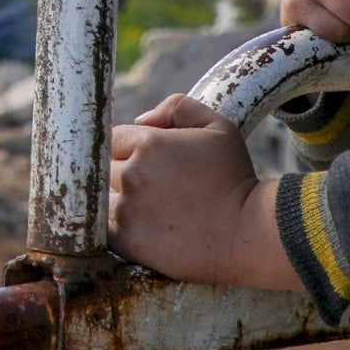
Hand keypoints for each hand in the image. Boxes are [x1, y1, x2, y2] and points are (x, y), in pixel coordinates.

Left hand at [108, 94, 297, 288]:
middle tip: (152, 185)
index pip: (112, 138)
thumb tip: (141, 119)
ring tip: (149, 207)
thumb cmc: (235, 178)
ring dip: (117, 199)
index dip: (128, 148)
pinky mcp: (127, 241)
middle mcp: (131, 174)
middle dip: (122, 172)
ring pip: (101, 197)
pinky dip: (117, 225)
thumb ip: (177, 108)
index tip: (148, 161)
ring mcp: (126, 209)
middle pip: (104, 167)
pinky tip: (141, 226)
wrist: (248, 234)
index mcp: (147, 143)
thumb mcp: (217, 127)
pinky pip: (104, 228)